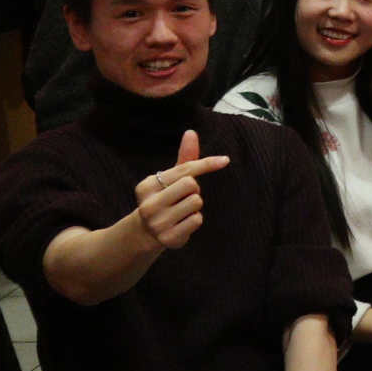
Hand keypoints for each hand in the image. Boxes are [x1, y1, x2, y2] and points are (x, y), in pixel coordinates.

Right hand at [132, 130, 228, 252]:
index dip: (206, 164)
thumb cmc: (164, 198)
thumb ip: (184, 158)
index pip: (184, 170)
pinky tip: (181, 223)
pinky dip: (195, 220)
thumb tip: (191, 132)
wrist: (146, 233)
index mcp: (146, 186)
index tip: (225, 160)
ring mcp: (157, 223)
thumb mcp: (170, 179)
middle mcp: (148, 205)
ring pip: (196, 202)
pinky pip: (197, 220)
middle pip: (192, 185)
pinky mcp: (168, 238)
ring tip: (181, 210)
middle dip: (194, 189)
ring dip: (195, 205)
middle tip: (183, 196)